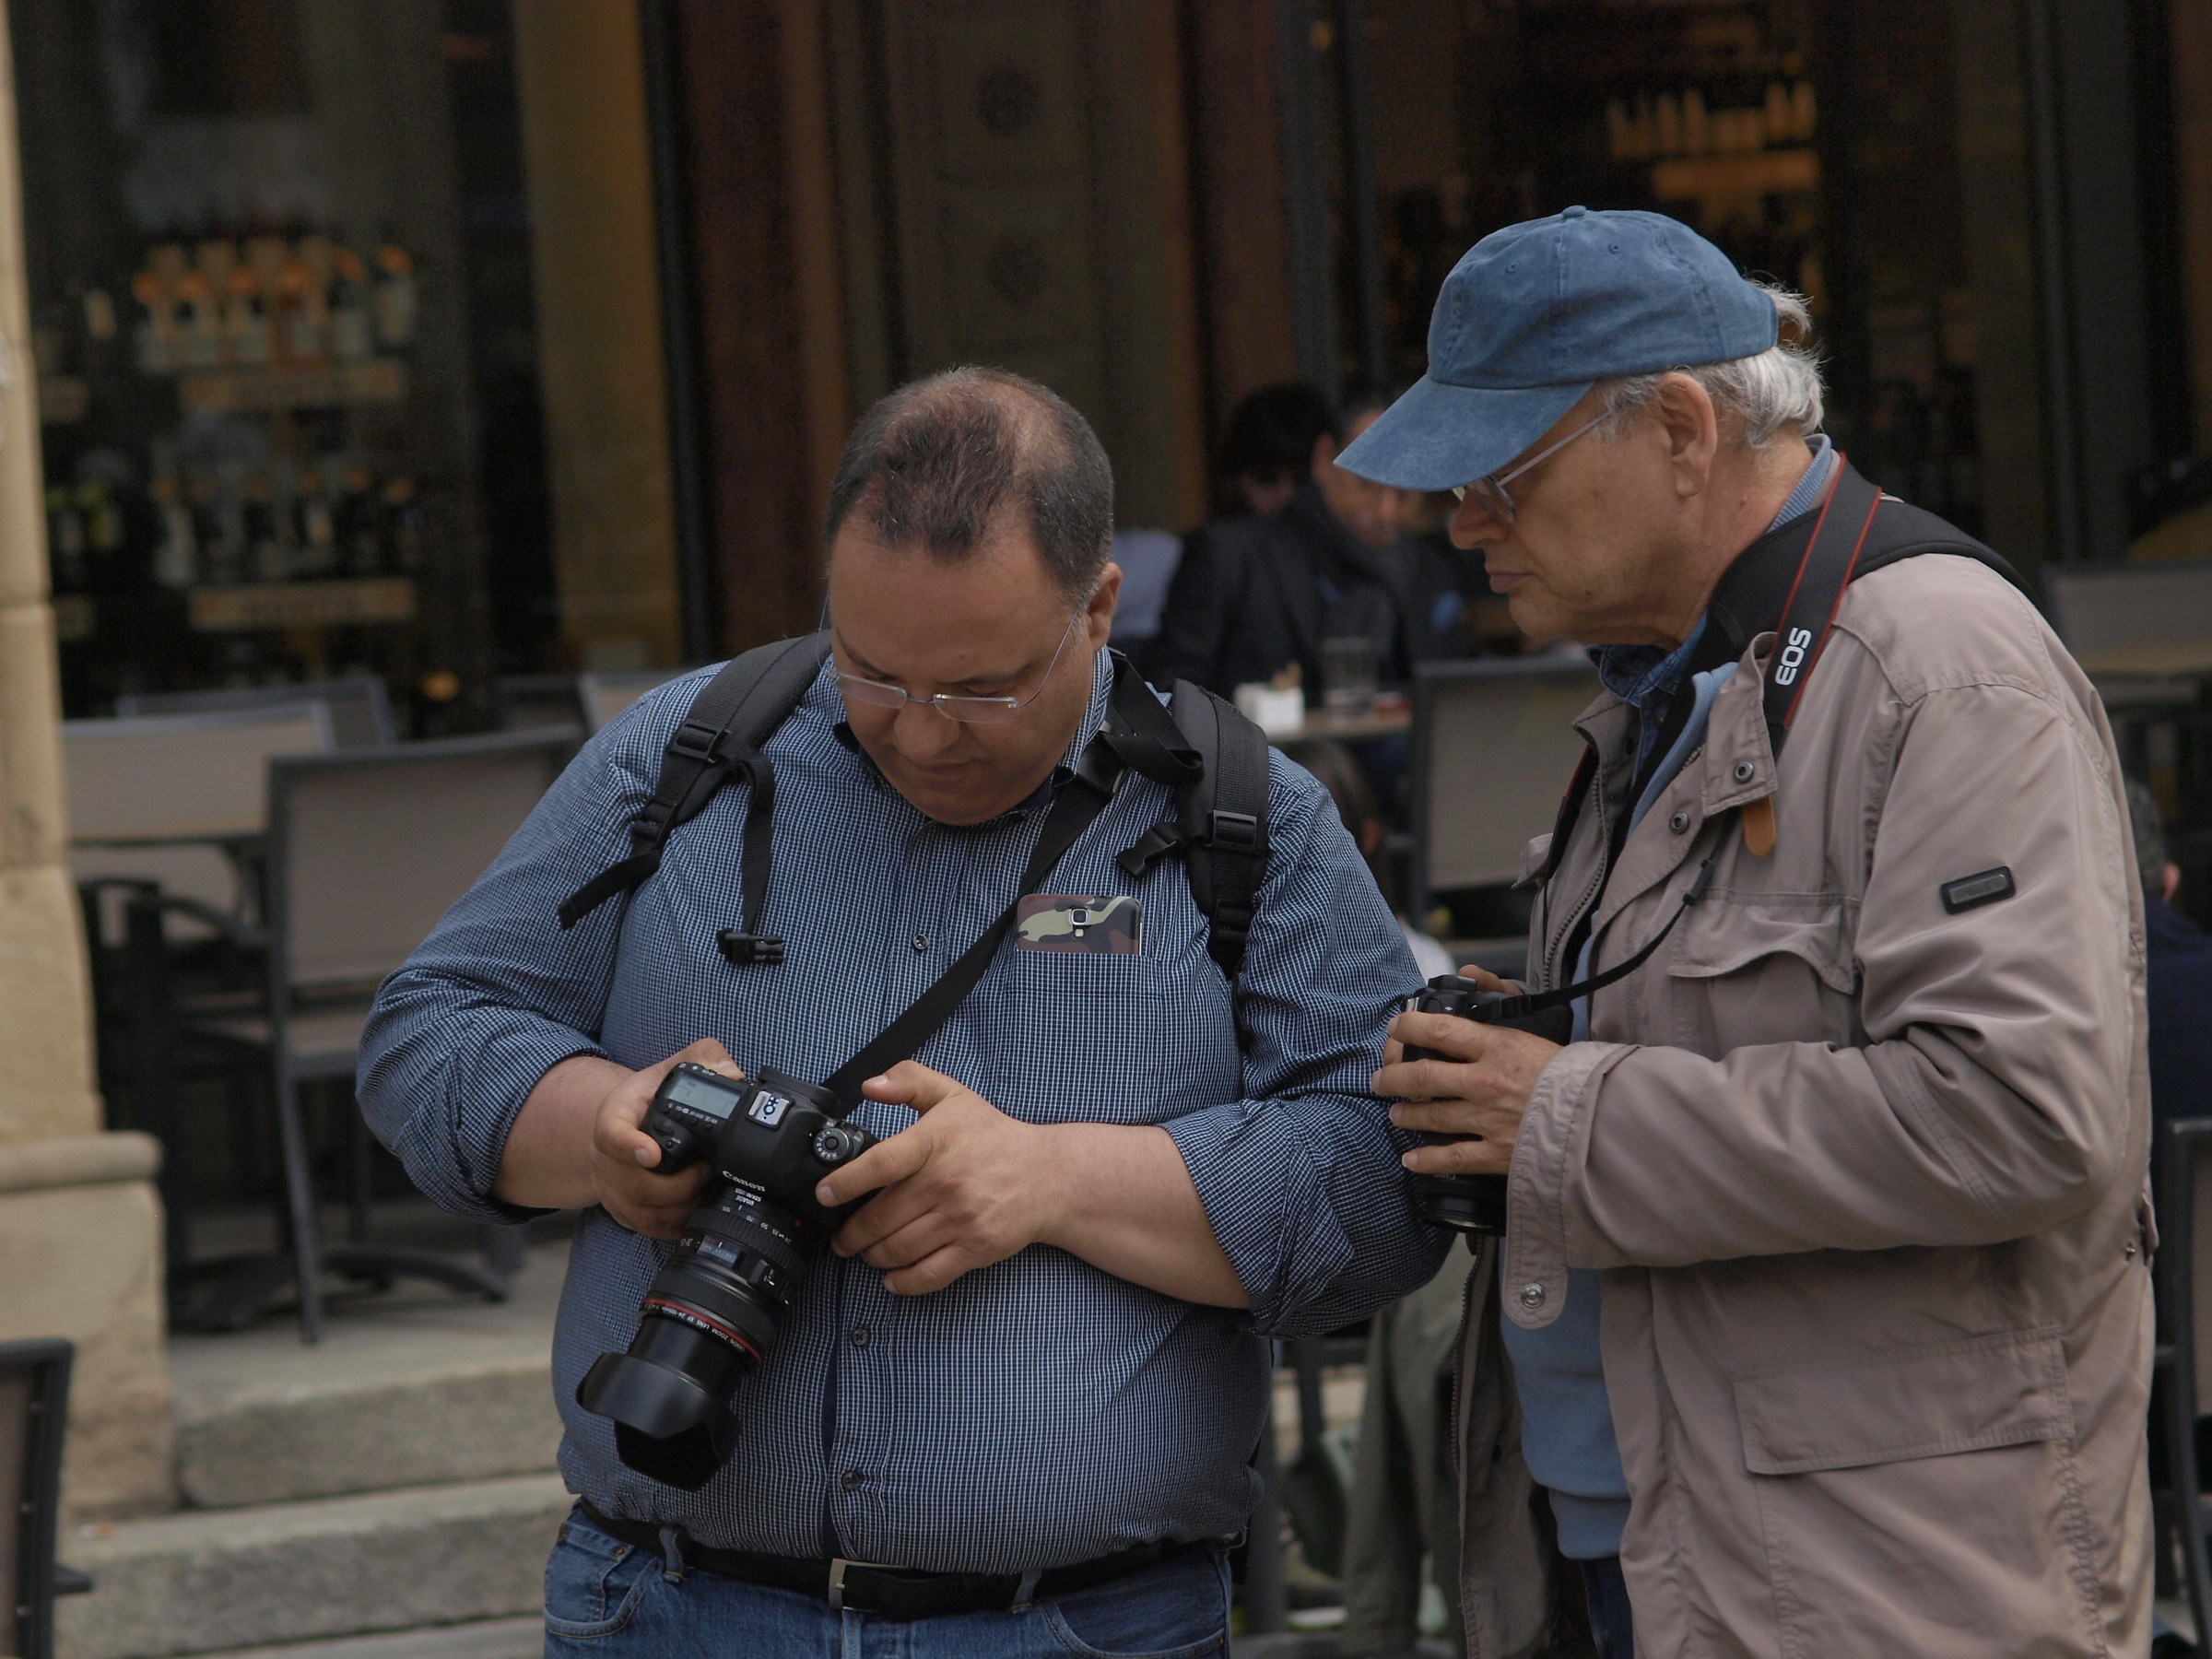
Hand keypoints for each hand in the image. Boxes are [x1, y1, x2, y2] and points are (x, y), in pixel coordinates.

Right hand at [589, 1039, 733, 1236]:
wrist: (624, 1126)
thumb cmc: (650, 1097)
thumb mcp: (671, 1069)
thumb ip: (703, 1057)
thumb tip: (731, 1073)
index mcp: (614, 1118)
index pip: (611, 1133)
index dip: (629, 1146)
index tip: (652, 1154)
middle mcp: (606, 1158)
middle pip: (635, 1184)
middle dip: (678, 1184)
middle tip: (708, 1170)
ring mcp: (614, 1189)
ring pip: (644, 1212)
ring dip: (681, 1208)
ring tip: (709, 1191)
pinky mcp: (626, 1212)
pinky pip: (650, 1229)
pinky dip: (677, 1225)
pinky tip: (700, 1211)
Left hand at [816, 1062, 1056, 1294]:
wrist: (1047, 1175)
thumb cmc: (992, 1136)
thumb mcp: (952, 1095)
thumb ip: (908, 1080)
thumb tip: (869, 1086)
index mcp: (936, 1141)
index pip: (882, 1164)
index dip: (846, 1182)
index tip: (824, 1194)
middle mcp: (947, 1182)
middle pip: (881, 1218)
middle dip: (851, 1234)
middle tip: (841, 1237)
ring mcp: (962, 1218)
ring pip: (898, 1249)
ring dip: (871, 1256)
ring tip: (864, 1252)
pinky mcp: (975, 1248)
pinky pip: (929, 1275)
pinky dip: (902, 1282)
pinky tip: (891, 1277)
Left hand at [1371, 995, 1559, 1177]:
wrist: (1605, 1117)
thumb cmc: (1575, 1074)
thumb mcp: (1536, 1036)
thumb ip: (1497, 1024)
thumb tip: (1471, 992)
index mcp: (1498, 1047)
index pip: (1439, 1030)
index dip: (1408, 1027)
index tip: (1396, 1027)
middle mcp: (1486, 1082)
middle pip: (1422, 1076)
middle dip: (1393, 1076)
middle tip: (1380, 1079)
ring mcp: (1488, 1120)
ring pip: (1430, 1116)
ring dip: (1406, 1114)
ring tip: (1395, 1113)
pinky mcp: (1497, 1153)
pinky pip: (1451, 1159)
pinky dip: (1426, 1160)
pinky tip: (1410, 1160)